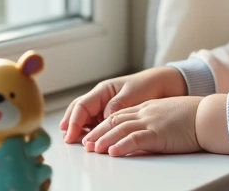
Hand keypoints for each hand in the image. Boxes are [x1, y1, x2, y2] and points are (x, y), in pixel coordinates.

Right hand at [60, 67, 186, 143]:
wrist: (161, 86)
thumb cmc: (146, 86)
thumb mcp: (132, 94)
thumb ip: (118, 105)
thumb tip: (105, 118)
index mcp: (103, 90)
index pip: (82, 105)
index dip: (73, 120)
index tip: (70, 133)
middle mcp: (100, 99)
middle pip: (78, 111)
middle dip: (70, 125)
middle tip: (67, 140)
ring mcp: (104, 108)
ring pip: (85, 119)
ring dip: (78, 130)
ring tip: (73, 142)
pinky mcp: (110, 117)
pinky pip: (96, 125)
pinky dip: (90, 133)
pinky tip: (89, 141)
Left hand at [81, 97, 202, 156]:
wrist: (209, 115)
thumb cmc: (196, 117)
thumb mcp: (171, 115)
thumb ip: (158, 120)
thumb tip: (152, 132)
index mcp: (149, 108)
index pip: (121, 114)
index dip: (105, 124)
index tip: (95, 132)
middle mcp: (146, 112)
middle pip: (115, 120)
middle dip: (98, 132)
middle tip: (86, 142)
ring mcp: (151, 121)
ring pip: (120, 129)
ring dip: (104, 139)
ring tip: (92, 148)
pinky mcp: (158, 133)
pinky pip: (135, 139)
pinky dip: (121, 146)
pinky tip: (112, 152)